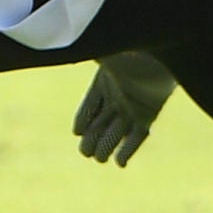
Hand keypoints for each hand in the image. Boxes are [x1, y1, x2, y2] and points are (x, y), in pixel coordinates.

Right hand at [73, 52, 175, 166]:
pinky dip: (129, 149)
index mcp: (105, 78)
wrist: (163, 51)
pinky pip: (137, 135)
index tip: (77, 131)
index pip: (90, 103)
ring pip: (116, 131)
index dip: (83, 119)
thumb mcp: (100, 53)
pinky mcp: (149, 113)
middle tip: (86, 152)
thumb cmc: (131, 48)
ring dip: (107, 147)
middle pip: (101, 122)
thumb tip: (50, 49)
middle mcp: (119, 93)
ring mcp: (133, 105)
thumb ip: (79, 57)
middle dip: (92, 139)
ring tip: (98, 158)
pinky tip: (120, 163)